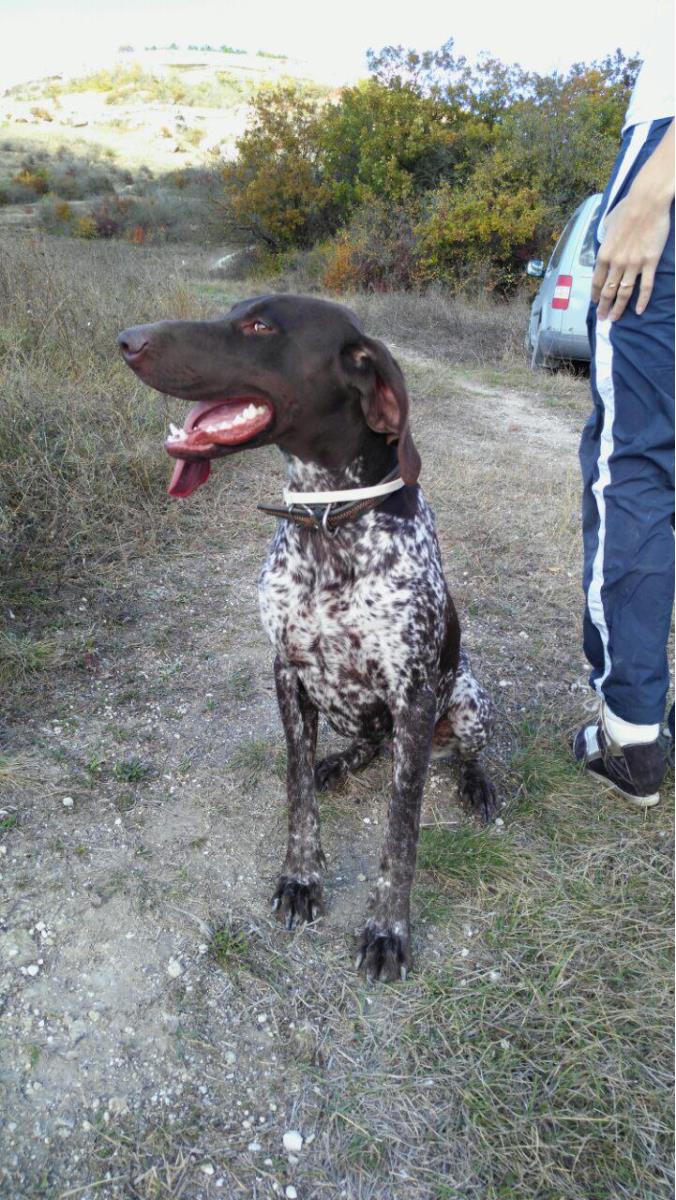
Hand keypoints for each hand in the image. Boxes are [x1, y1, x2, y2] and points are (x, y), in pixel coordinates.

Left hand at [593, 193, 671, 320]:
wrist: (647, 202)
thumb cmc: (627, 209)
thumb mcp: (607, 224)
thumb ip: (604, 237)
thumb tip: (604, 242)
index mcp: (604, 254)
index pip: (596, 281)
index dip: (595, 295)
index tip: (594, 303)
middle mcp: (616, 263)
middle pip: (607, 292)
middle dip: (603, 307)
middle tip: (602, 319)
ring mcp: (633, 265)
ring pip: (624, 293)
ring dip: (618, 308)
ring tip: (615, 319)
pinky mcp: (649, 263)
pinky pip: (645, 287)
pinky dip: (642, 300)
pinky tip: (638, 311)